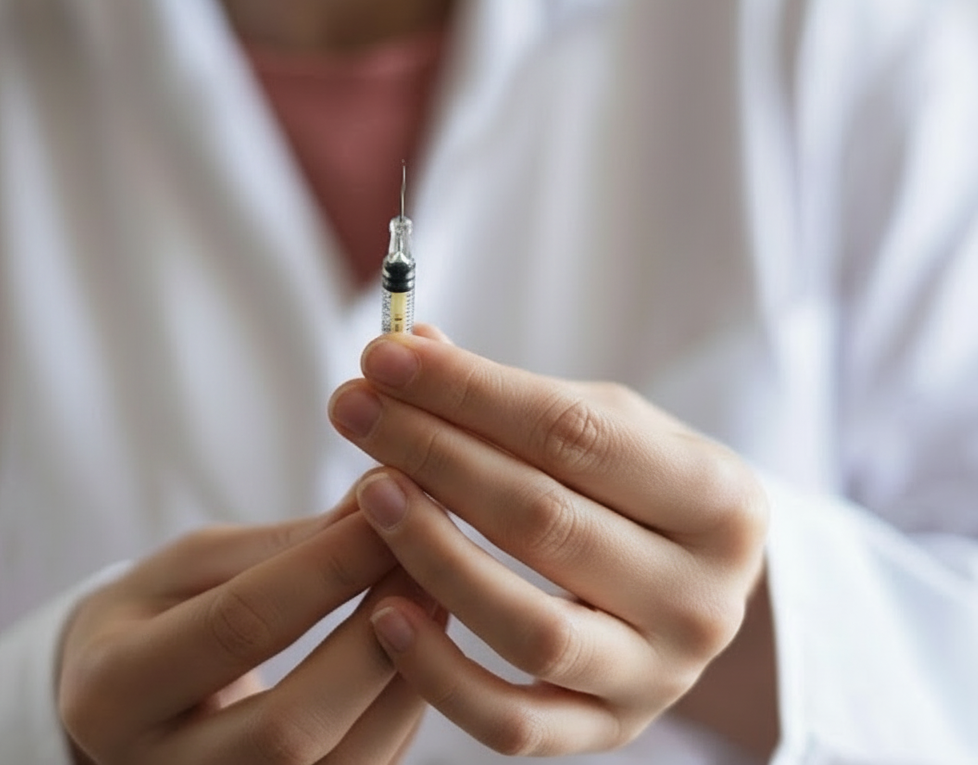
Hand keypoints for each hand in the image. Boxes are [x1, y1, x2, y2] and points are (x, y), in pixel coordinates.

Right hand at [58, 504, 441, 763]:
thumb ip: (281, 545)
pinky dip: (401, 714)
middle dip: (376, 638)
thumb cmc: (154, 618)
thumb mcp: (190, 567)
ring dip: (406, 679)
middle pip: (290, 726)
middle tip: (431, 561)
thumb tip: (380, 498)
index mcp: (112, 687)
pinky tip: (426, 650)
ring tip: (440, 598)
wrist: (121, 707)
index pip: (238, 626)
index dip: (327, 566)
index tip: (391, 507)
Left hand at [328, 329, 769, 755]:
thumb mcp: (606, 424)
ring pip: (531, 628)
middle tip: (353, 408)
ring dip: (435, 555)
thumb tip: (407, 347)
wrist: (692, 587)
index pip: (575, 434)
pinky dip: (442, 675)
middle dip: (434, 454)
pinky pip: (514, 724)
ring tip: (367, 491)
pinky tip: (382, 613)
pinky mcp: (609, 732)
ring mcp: (660, 677)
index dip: (470, 392)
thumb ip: (512, 395)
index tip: (386, 358)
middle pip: (545, 520)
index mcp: (720, 500)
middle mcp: (703, 598)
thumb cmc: (637, 488)